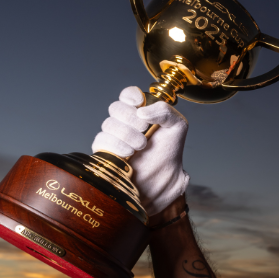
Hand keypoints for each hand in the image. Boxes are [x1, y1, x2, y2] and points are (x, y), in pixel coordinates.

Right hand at [91, 87, 189, 216]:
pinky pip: (101, 140)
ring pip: (108, 124)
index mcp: (142, 113)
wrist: (162, 182)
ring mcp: (114, 137)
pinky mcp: (104, 152)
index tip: (138, 103)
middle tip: (145, 130)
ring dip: (127, 134)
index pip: (128, 95)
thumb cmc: (169, 154)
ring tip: (141, 146)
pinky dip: (116, 145)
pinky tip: (128, 154)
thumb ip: (166, 111)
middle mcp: (126, 123)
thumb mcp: (177, 127)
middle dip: (132, 118)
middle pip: (116, 108)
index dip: (130, 96)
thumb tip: (142, 110)